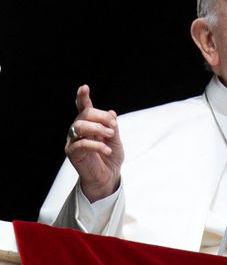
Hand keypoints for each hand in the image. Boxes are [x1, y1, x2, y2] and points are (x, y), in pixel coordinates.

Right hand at [64, 84, 123, 201]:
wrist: (108, 176)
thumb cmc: (110, 156)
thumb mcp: (115, 139)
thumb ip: (112, 127)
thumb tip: (111, 113)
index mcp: (89, 124)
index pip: (84, 108)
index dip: (82, 97)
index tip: (84, 88)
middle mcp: (78, 130)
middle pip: (84, 114)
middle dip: (101, 117)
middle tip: (113, 126)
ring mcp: (73, 141)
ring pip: (79, 126)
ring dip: (98, 128)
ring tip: (110, 136)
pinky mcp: (72, 153)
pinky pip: (80, 144)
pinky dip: (96, 145)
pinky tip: (106, 150)